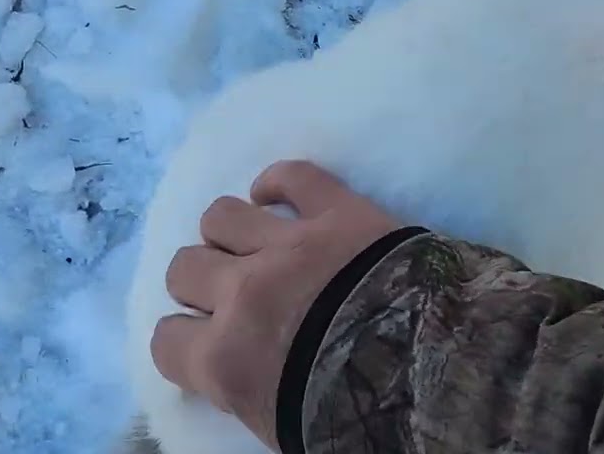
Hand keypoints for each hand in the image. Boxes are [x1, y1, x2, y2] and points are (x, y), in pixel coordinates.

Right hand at [150, 160, 402, 449]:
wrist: (437, 373)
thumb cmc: (359, 414)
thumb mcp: (283, 428)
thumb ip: (244, 390)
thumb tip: (236, 375)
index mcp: (225, 358)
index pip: (165, 340)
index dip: (182, 342)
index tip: (203, 345)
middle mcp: (243, 292)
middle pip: (185, 268)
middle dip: (201, 283)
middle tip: (228, 295)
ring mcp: (289, 243)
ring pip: (221, 215)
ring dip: (228, 232)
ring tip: (249, 246)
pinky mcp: (338, 210)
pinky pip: (293, 176)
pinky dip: (278, 182)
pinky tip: (274, 195)